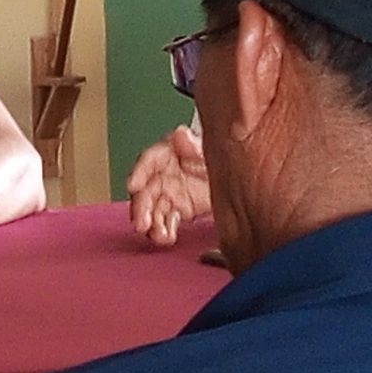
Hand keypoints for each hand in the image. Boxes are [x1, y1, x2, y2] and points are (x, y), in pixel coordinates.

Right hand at [127, 127, 210, 246]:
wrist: (238, 176)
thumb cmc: (222, 155)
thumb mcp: (211, 147)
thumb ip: (194, 143)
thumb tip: (181, 135)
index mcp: (168, 152)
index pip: (149, 160)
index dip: (139, 172)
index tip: (133, 185)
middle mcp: (164, 173)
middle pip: (146, 190)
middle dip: (141, 208)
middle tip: (142, 223)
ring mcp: (169, 193)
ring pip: (153, 209)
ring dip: (152, 224)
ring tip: (159, 236)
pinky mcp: (178, 209)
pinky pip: (165, 221)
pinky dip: (164, 231)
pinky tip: (168, 237)